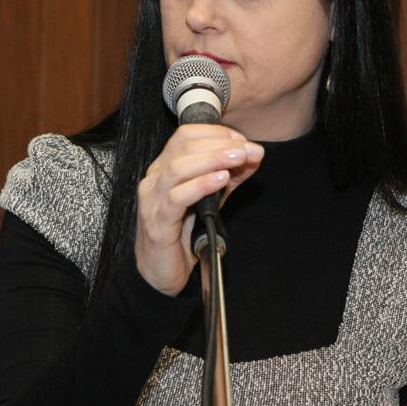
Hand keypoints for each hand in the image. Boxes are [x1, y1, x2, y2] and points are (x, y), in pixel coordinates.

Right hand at [134, 124, 263, 295]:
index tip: (242, 140)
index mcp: (164, 167)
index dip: (216, 133)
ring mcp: (153, 199)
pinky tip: (221, 181)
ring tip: (238, 158)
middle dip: (220, 144)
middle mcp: (155, 178)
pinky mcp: (157, 221)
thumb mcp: (210, 198)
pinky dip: (201, 185)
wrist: (159, 272)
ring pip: (178, 167)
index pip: (186, 135)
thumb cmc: (182, 233)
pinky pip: (177, 198)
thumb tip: (253, 155)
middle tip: (247, 149)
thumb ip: (230, 175)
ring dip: (212, 159)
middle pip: (183, 146)